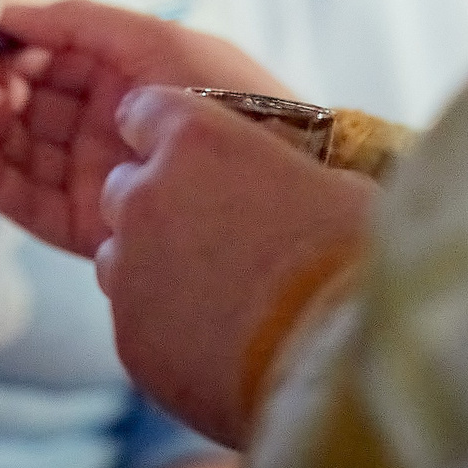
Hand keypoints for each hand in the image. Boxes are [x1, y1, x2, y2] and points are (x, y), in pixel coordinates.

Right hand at [0, 0, 289, 254]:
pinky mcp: (87, 225)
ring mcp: (93, 174)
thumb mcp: (154, 39)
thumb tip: (10, 14)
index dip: (5, 46)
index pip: (45, 59)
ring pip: (19, 148)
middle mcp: (101, 123)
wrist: (277, 170)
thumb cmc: (224, 92)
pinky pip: (25, 199)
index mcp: (120, 75)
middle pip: (24, 103)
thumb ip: (78, 22)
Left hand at [96, 86, 373, 448]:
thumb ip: (280, 171)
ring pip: (118, 255)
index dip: (165, 133)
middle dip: (157, 204)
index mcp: (195, 138)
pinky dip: (163, 325)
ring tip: (213, 293)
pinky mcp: (129, 335)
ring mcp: (129, 268)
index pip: (144, 110)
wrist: (334, 357)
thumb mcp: (332, 185)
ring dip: (152, 266)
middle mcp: (146, 194)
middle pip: (125, 186)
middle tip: (211, 234)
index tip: (186, 154)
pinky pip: (134, 319)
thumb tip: (290, 183)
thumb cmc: (349, 259)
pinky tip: (214, 339)